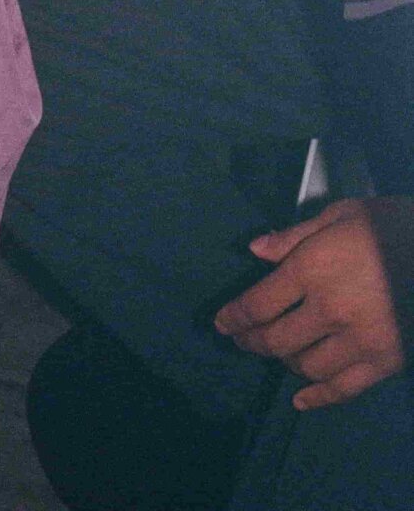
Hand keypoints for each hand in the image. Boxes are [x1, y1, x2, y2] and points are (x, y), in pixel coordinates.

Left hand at [215, 197, 412, 409]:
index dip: (234, 317)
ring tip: (277, 354)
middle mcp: (328, 310)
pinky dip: (318, 398)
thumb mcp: (341, 214)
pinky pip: (344, 388)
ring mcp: (358, 341)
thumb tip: (254, 250)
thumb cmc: (392, 225)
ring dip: (285, 363)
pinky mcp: (385, 362)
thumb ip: (294, 236)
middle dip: (252, 342)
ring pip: (306, 366)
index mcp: (312, 269)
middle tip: (241, 340)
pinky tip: (301, 400)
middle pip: (276, 339)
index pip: (258, 303)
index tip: (221, 324)